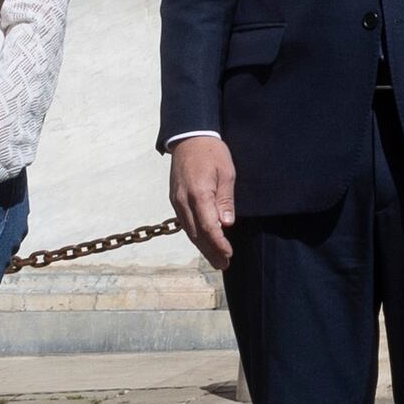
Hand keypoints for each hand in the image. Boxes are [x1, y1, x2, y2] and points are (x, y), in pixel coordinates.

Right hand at [169, 133, 238, 266]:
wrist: (188, 137)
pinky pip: (185, 223)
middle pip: (197, 234)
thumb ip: (225, 199)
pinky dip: (195, 235)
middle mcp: (183, 201)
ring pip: (189, 231)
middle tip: (224, 265)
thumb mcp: (226, 172)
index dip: (219, 243)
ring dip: (202, 247)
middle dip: (211, 251)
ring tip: (216, 259)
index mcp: (198, 193)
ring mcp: (176, 201)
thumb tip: (226, 224)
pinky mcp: (175, 199)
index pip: (209, 227)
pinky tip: (204, 242)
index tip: (229, 254)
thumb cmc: (211, 152)